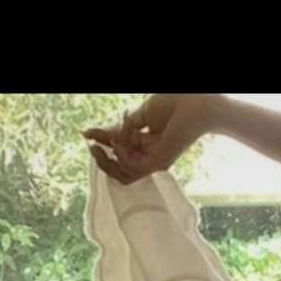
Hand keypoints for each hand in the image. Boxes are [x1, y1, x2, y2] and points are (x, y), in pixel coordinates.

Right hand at [84, 93, 216, 184]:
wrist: (195, 104)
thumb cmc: (174, 104)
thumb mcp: (139, 115)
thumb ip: (122, 127)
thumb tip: (99, 134)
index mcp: (146, 144)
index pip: (119, 150)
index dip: (101, 142)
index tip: (85, 132)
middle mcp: (150, 157)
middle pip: (119, 169)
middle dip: (101, 158)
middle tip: (92, 144)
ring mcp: (154, 162)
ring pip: (123, 176)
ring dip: (108, 160)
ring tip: (102, 144)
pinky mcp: (158, 164)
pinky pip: (132, 170)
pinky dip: (121, 156)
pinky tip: (119, 142)